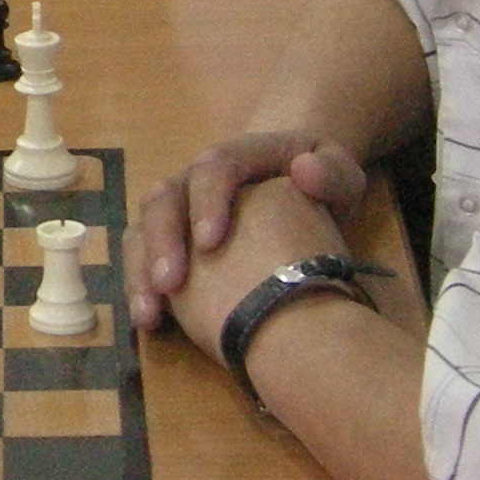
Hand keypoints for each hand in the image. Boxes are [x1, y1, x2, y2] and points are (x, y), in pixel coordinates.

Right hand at [129, 130, 367, 350]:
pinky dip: (139, 287)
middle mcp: (196, 179)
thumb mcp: (341, 175)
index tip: (210, 244)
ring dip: (140, 270)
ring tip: (149, 313)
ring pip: (142, 229)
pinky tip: (148, 321)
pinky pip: (140, 258)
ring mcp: (178, 209)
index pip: (214, 167)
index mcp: (238, 157)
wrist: (295, 193)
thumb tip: (304, 172)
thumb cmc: (320, 188)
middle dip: (162, 241)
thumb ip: (334, 173)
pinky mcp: (169, 240)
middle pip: (165, 198)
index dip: (206, 202)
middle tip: (170, 284)